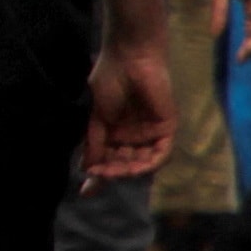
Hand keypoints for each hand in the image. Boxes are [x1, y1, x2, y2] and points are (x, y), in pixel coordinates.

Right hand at [82, 38, 174, 180]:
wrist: (128, 58)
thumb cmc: (108, 79)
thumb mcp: (96, 116)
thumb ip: (94, 143)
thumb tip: (86, 169)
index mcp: (116, 132)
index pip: (109, 159)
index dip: (98, 175)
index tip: (84, 191)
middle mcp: (134, 135)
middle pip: (125, 164)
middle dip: (112, 172)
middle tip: (99, 174)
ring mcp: (151, 132)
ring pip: (142, 162)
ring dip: (128, 171)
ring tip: (112, 171)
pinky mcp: (167, 127)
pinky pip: (161, 153)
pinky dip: (148, 164)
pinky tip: (134, 167)